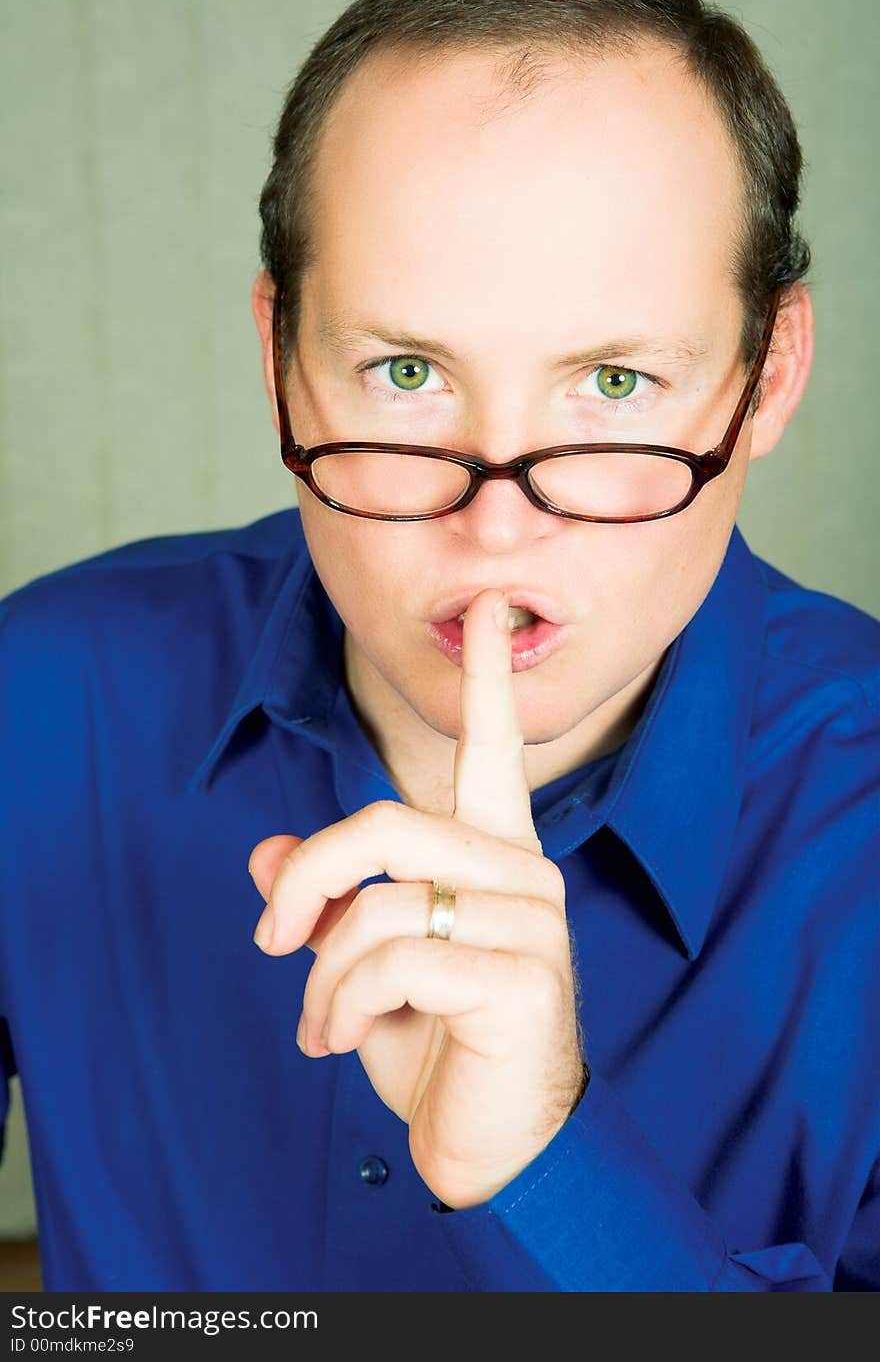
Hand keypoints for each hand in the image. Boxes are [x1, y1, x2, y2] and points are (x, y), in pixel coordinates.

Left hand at [247, 589, 585, 1208]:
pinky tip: (341, 1044)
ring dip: (319, 973)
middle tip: (271, 942)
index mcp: (492, 855)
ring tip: (316, 1023)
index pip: (494, 751)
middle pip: (385, 823)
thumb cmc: (434, 1045)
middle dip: (308, 881)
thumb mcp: (363, 967)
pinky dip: (341, 1005)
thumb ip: (328, 903)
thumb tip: (265, 854)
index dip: (489, 680)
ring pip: (378, 900)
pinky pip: (394, 958)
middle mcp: (522, 872)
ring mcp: (531, 922)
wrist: (492, 1147)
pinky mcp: (524, 976)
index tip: (489, 609)